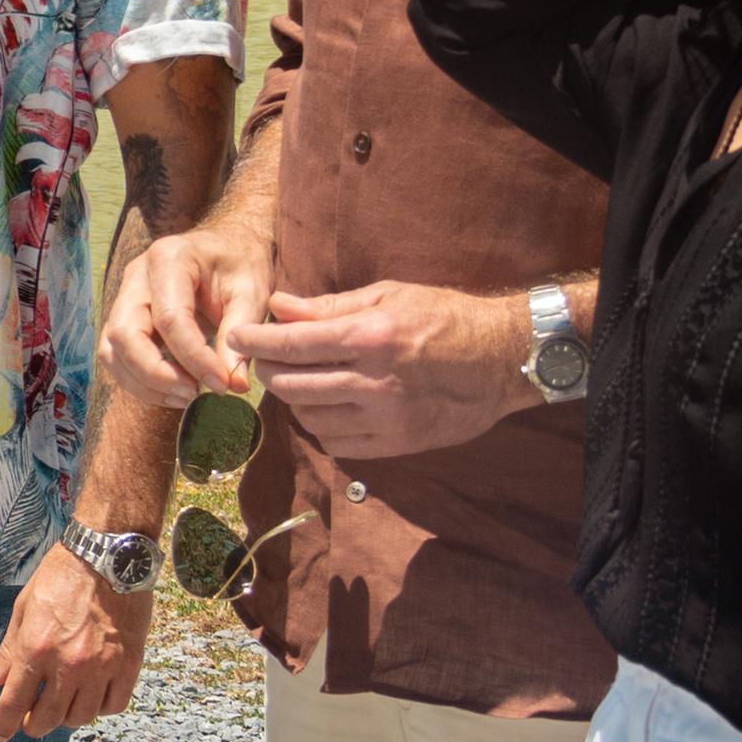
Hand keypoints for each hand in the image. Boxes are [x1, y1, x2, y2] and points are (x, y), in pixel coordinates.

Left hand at [0, 541, 151, 741]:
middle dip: (34, 726)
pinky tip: (92, 695)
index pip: (14, 702)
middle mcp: (69, 664)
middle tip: (31, 720)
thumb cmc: (62, 576)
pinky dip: (100, 708)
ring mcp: (101, 667)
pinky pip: (113, 706)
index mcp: (36, 647)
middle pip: (48, 718)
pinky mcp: (128, 665)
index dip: (4, 725)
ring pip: (81, 717)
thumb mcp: (24, 607)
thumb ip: (8, 650)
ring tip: (62, 704)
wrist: (108, 555)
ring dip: (66, 718)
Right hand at [103, 208, 275, 403]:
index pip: (170, 318)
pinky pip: (116, 356)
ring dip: (143, 383)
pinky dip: (138, 381)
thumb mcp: (252, 292)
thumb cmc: (240, 263)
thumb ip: (241, 333)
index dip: (194, 358)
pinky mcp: (124, 317)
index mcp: (169, 259)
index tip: (223, 385)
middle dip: (156, 374)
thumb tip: (233, 384)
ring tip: (186, 396)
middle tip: (195, 393)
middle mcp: (136, 276)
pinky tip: (173, 391)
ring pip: (112, 350)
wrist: (226, 244)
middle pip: (124, 334)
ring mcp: (124, 296)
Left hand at [237, 282, 535, 458]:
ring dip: (294, 400)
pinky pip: (339, 444)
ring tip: (298, 381)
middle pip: (293, 384)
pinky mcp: (398, 444)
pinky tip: (327, 406)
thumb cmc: (445, 317)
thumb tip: (278, 306)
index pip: (293, 344)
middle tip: (264, 361)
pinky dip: (322, 426)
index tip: (237, 339)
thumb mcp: (389, 296)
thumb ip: (328, 306)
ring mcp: (387, 418)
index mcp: (372, 337)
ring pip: (311, 417)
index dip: (257, 342)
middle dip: (268, 372)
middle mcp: (376, 381)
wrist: (503, 359)